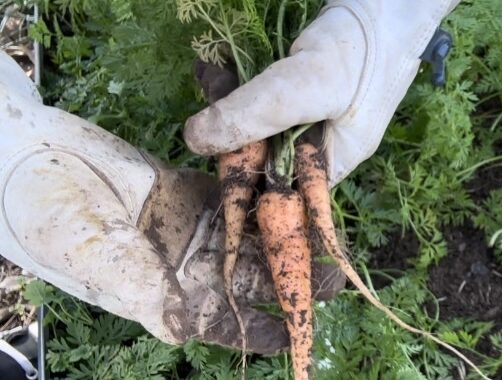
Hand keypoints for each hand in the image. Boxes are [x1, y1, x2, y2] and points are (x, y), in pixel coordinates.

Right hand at [0, 51, 343, 354]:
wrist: (24, 157)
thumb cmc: (45, 217)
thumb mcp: (93, 260)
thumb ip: (141, 291)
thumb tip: (184, 328)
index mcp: (159, 295)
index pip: (221, 324)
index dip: (259, 331)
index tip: (297, 331)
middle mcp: (180, 265)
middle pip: (246, 278)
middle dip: (287, 278)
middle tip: (333, 280)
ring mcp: (188, 226)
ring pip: (248, 236)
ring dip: (285, 237)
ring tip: (324, 237)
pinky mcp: (189, 188)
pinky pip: (235, 194)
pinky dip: (262, 194)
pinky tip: (292, 194)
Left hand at [184, 0, 459, 186]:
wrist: (389, 6)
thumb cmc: (358, 56)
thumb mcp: (303, 88)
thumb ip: (254, 114)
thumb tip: (195, 141)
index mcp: (331, 164)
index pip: (281, 192)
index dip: (244, 186)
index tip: (210, 165)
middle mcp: (320, 147)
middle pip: (265, 158)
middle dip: (231, 140)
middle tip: (203, 122)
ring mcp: (311, 117)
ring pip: (260, 127)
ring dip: (232, 110)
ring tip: (209, 83)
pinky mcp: (301, 91)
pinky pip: (264, 99)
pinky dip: (241, 87)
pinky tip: (218, 72)